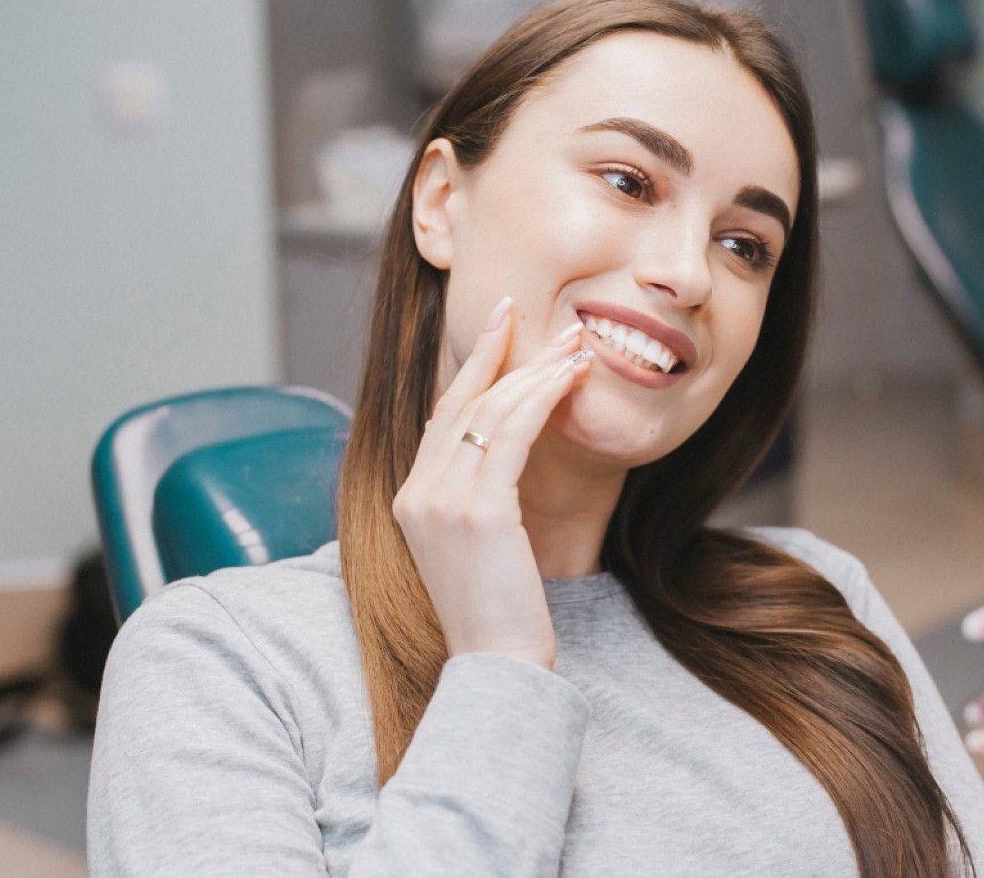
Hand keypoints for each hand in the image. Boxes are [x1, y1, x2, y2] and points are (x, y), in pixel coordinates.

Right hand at [392, 297, 592, 670]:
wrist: (497, 667)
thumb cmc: (498, 615)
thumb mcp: (474, 549)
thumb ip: (473, 500)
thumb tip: (494, 456)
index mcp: (411, 500)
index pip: (442, 417)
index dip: (472, 368)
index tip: (497, 328)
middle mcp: (417, 493)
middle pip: (462, 403)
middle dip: (500, 352)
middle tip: (534, 315)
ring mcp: (441, 501)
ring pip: (489, 411)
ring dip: (534, 370)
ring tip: (572, 345)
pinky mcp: (478, 511)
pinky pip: (511, 434)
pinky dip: (542, 398)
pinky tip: (570, 379)